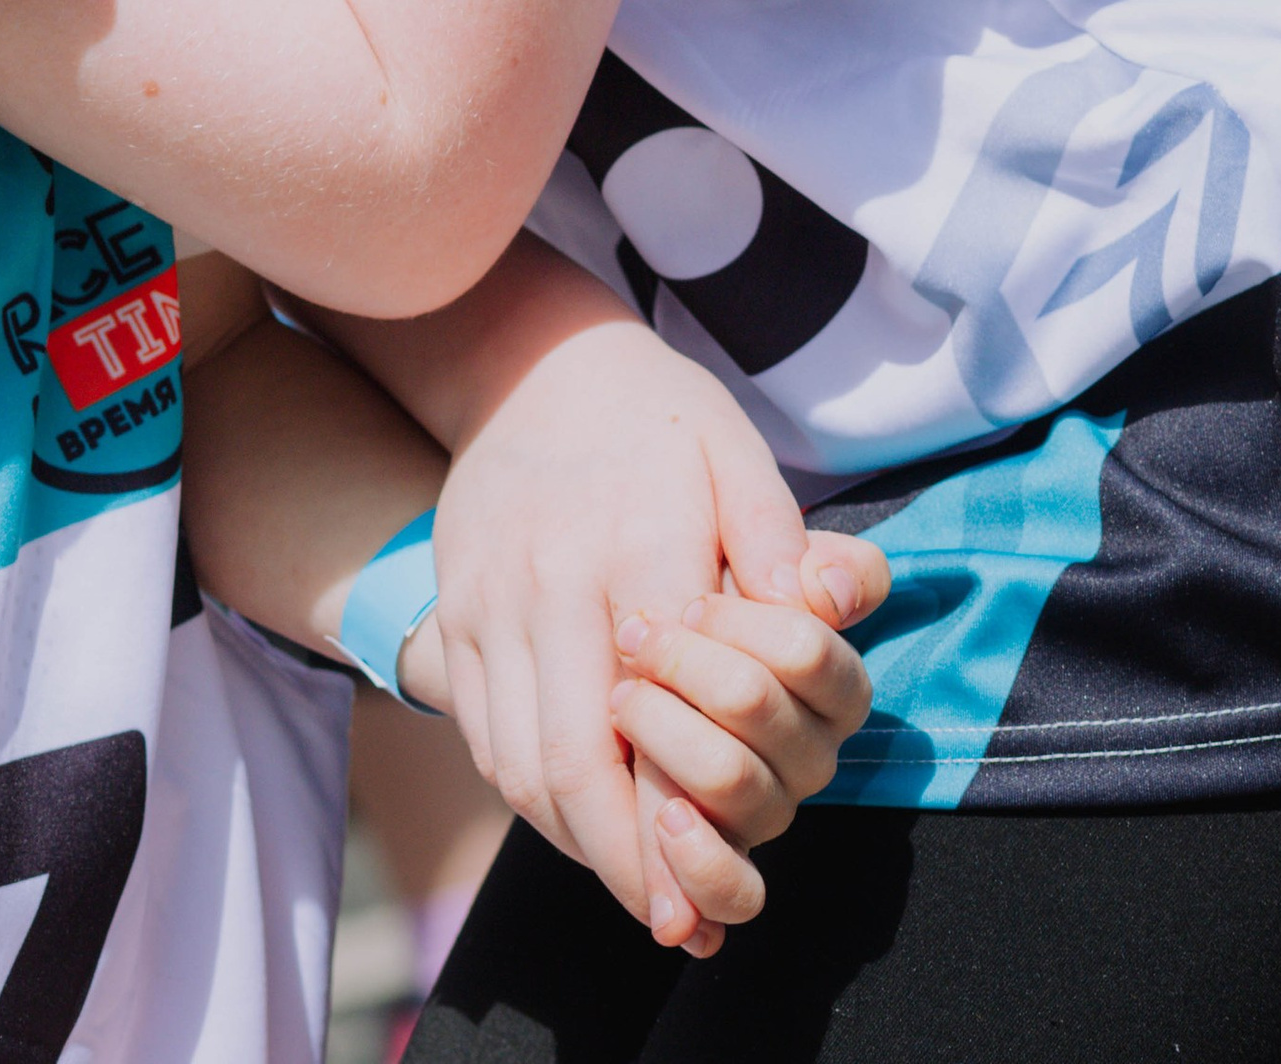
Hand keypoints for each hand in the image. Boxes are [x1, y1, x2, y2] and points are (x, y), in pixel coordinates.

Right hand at [430, 309, 884, 957]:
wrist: (526, 360)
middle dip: (622, 863)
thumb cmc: (654, 418)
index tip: (708, 896)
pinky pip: (483, 733)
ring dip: (575, 840)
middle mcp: (546, 586)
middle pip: (570, 765)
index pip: (645, 718)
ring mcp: (489, 603)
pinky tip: (579, 817)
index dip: (672, 819)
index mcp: (631, 550)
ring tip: (633, 881)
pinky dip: (530, 794)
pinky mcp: (458, 613)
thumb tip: (823, 610)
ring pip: (517, 763)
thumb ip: (779, 537)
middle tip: (673, 920)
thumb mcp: (734, 451)